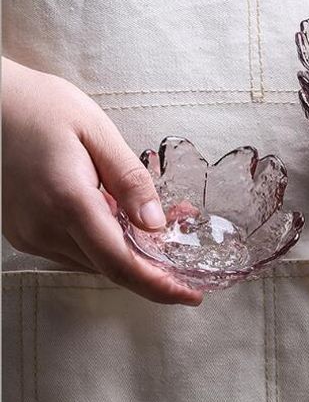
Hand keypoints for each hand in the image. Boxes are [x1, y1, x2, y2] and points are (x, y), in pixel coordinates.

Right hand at [1, 58, 201, 305]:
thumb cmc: (41, 107)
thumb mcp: (97, 132)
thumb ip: (129, 181)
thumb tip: (156, 224)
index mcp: (66, 201)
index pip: (119, 262)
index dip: (158, 284)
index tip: (190, 294)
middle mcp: (43, 228)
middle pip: (110, 267)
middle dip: (154, 265)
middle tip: (185, 245)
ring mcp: (30, 234)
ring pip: (94, 262)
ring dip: (132, 253)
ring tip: (164, 225)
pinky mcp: (26, 232)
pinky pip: (76, 251)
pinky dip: (107, 244)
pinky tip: (125, 221)